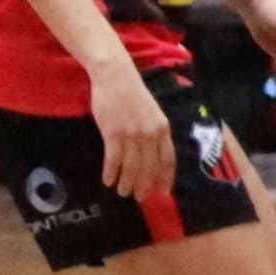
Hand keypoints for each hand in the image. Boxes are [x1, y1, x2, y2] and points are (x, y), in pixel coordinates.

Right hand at [85, 57, 173, 210]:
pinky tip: (107, 181)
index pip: (168, 160)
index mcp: (163, 129)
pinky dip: (111, 172)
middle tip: (140, 198)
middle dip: (145, 185)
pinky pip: (113, 159)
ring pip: (132, 166)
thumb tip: (153, 154)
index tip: (162, 192)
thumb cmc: (133, 95)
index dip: (165, 178)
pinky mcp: (113, 132)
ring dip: (127, 182)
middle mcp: (150, 134)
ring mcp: (132, 134)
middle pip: (149, 167)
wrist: (116, 77)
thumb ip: (154, 133)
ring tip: (123, 193)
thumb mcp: (151, 113)